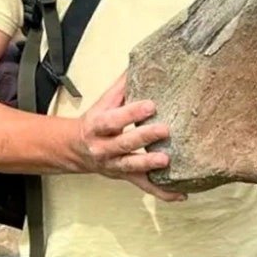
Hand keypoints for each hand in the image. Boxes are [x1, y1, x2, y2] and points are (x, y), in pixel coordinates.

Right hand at [73, 73, 186, 201]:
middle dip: (144, 137)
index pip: (113, 120)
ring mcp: (115, 166)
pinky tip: (181, 194)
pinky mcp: (125, 178)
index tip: (150, 105)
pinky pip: (144, 187)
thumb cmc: (95, 122)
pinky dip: (162, 192)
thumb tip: (144, 62)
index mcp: (98, 126)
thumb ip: (124, 86)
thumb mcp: (104, 102)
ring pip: (132, 167)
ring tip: (167, 161)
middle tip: (165, 130)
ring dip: (149, 164)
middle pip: (124, 144)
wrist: (76, 149)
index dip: (131, 113)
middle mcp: (104, 148)